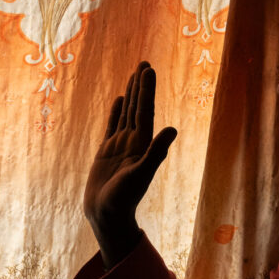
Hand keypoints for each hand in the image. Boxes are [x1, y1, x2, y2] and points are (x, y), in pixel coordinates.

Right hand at [83, 62, 176, 267]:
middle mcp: (133, 143)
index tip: (148, 70)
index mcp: (142, 146)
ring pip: (126, 114)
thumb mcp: (140, 175)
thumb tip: (173, 129)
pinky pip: (112, 126)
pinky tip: (119, 99)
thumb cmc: (123, 199)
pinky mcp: (106, 153)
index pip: (145, 112)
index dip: (147, 91)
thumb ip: (156, 152)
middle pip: (137, 108)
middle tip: (145, 63)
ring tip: (134, 75)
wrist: (106, 215)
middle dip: (141, 86)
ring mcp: (120, 147)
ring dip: (131, 95)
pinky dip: (117, 112)